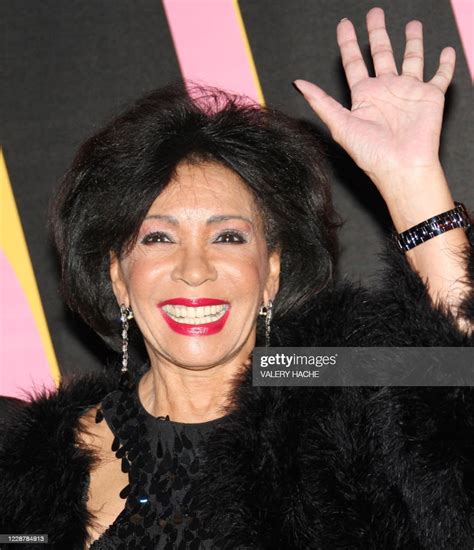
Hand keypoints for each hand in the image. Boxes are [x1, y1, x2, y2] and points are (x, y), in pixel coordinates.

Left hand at [293, 7, 455, 202]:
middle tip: (374, 13)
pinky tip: (446, 51)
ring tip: (412, 25)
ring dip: (412, 42)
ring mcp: (408, 92)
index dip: (347, 43)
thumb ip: (321, 102)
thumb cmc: (371, 153)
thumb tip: (298, 84)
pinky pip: (439, 76)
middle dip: (377, 33)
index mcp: (363, 96)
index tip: (344, 24)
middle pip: (380, 54)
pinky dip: (445, 64)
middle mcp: (385, 91)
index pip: (353, 63)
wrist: (401, 166)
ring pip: (411, 59)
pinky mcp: (430, 97)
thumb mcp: (340, 125)